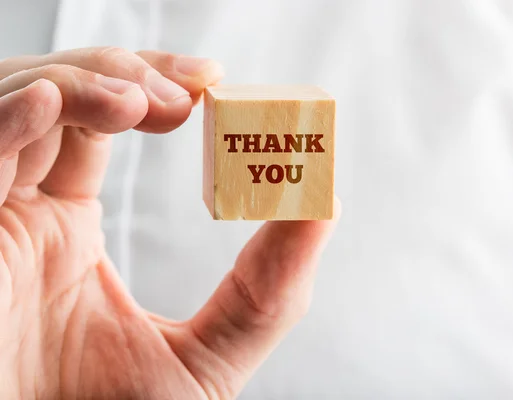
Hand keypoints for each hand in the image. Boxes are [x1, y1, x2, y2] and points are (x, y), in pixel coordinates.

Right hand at [0, 48, 339, 398]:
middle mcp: (22, 215)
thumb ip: (269, 291)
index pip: (99, 128)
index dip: (149, 91)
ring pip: (18, 104)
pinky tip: (51, 103)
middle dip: (125, 74)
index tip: (212, 85)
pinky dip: (8, 117)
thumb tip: (325, 206)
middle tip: (192, 91)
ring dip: (83, 84)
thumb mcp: (208, 359)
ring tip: (144, 104)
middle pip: (60, 101)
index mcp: (66, 234)